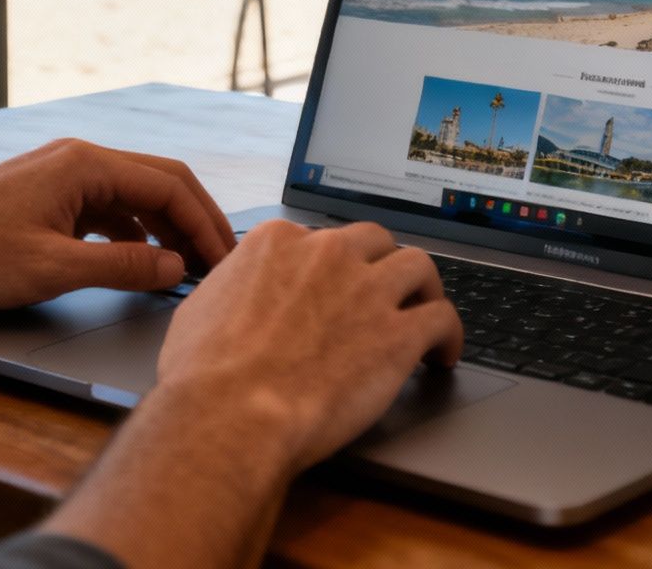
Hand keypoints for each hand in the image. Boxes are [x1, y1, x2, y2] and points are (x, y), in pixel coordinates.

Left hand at [0, 139, 235, 309]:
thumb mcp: (53, 268)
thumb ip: (122, 267)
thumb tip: (174, 267)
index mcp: (85, 165)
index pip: (169, 186)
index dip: (204, 226)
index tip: (223, 263)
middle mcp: (78, 159)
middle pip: (159, 183)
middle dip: (194, 221)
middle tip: (220, 263)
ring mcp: (62, 176)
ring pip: (134, 197)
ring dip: (165, 229)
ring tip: (186, 267)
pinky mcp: (47, 196)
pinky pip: (108, 208)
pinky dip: (133, 234)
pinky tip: (140, 262)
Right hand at [155, 220, 463, 471]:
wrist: (231, 414)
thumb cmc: (204, 374)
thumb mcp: (201, 309)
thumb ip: (232, 289)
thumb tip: (235, 298)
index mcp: (279, 242)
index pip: (320, 238)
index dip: (332, 265)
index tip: (336, 285)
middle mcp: (329, 254)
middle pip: (375, 241)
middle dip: (382, 264)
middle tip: (384, 292)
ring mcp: (368, 290)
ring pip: (419, 267)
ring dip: (424, 289)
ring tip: (426, 311)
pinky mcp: (399, 334)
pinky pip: (443, 319)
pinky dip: (449, 334)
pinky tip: (444, 353)